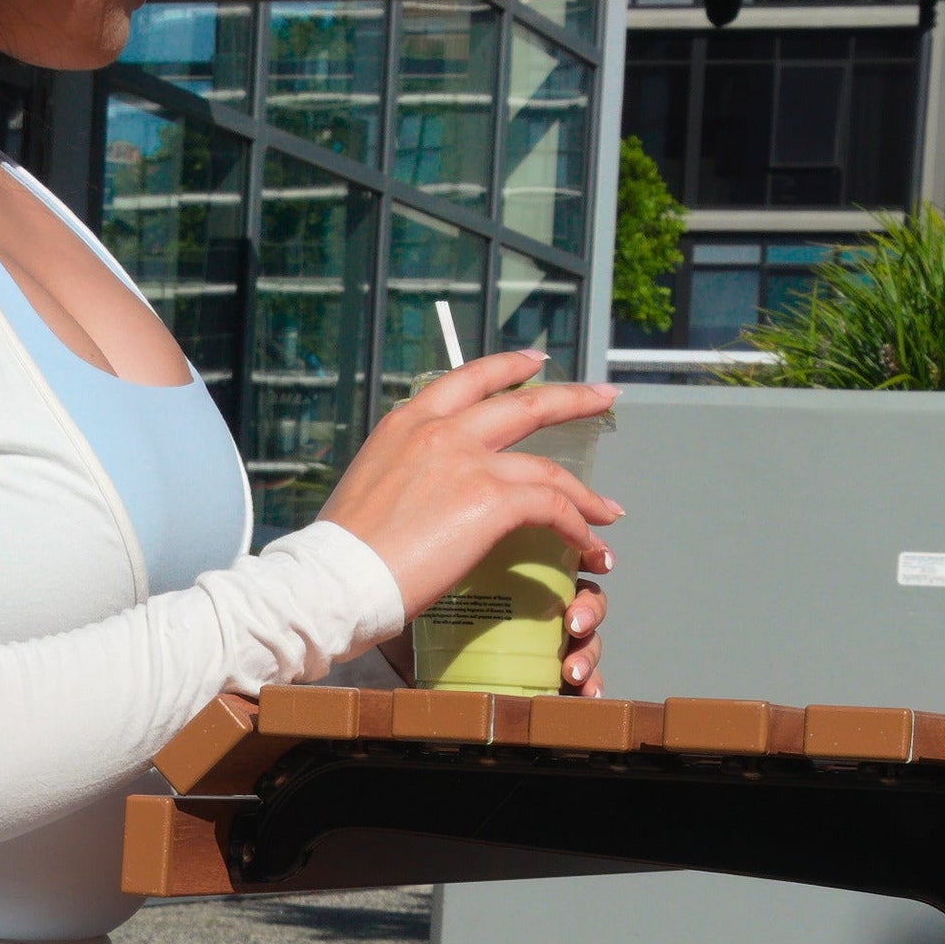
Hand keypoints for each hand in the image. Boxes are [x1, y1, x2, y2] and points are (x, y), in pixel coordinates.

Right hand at [318, 351, 619, 634]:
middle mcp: (441, 431)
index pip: (469, 379)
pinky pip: (552, 508)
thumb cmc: (342, 553)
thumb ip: (406, 474)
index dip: (509, 367)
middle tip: (602, 397)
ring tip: (608, 511)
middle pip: (525, 404)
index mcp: (407, 422)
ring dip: (585, 493)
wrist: (335, 580)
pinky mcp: (490, 501)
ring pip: (548, 468)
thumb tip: (425, 494)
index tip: (537, 363)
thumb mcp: (369, 486)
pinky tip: (588, 546)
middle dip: (572, 400)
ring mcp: (469, 463)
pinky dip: (577, 527)